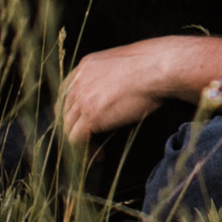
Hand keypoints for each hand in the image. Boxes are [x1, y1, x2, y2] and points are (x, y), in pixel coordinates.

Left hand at [61, 37, 191, 139]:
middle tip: (86, 140)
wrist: (157, 68)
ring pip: (68, 127)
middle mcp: (78, 81)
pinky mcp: (91, 115)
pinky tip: (100, 156)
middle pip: (63, 111)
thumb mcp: (122, 65)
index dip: (70, 110)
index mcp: (85, 66)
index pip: (65, 92)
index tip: (79, 123)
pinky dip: (86, 151)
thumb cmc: (152, 65)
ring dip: (80, 142)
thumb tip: (113, 94)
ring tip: (95, 151)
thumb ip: (109, 78)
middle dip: (73, 128)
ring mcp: (82, 98)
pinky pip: (76, 139)